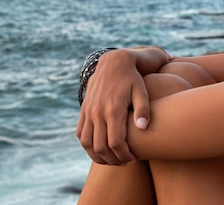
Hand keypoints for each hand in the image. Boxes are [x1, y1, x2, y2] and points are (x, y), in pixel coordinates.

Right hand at [75, 49, 157, 164]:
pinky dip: (87, 145)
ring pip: (87, 144)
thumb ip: (143, 109)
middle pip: (101, 147)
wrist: (113, 63)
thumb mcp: (141, 91)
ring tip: (112, 159)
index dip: (124, 155)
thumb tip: (143, 128)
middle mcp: (97, 112)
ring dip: (99, 156)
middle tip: (125, 161)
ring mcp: (88, 111)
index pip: (116, 143)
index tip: (133, 158)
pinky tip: (99, 148)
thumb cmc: (132, 78)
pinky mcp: (84, 110)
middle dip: (113, 160)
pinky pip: (80, 133)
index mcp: (113, 110)